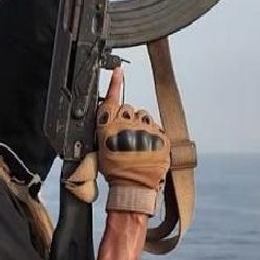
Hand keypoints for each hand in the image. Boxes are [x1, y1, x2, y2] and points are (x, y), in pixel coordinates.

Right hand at [96, 67, 170, 215]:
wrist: (133, 188)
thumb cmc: (113, 171)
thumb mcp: (99, 147)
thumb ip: (105, 127)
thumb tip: (108, 114)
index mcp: (109, 125)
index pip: (112, 97)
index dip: (115, 83)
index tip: (119, 71)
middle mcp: (127, 123)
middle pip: (128, 108)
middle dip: (127, 118)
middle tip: (126, 137)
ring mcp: (146, 129)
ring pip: (144, 116)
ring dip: (141, 126)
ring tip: (137, 144)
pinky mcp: (160, 136)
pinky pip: (156, 128)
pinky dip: (153, 136)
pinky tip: (147, 149)